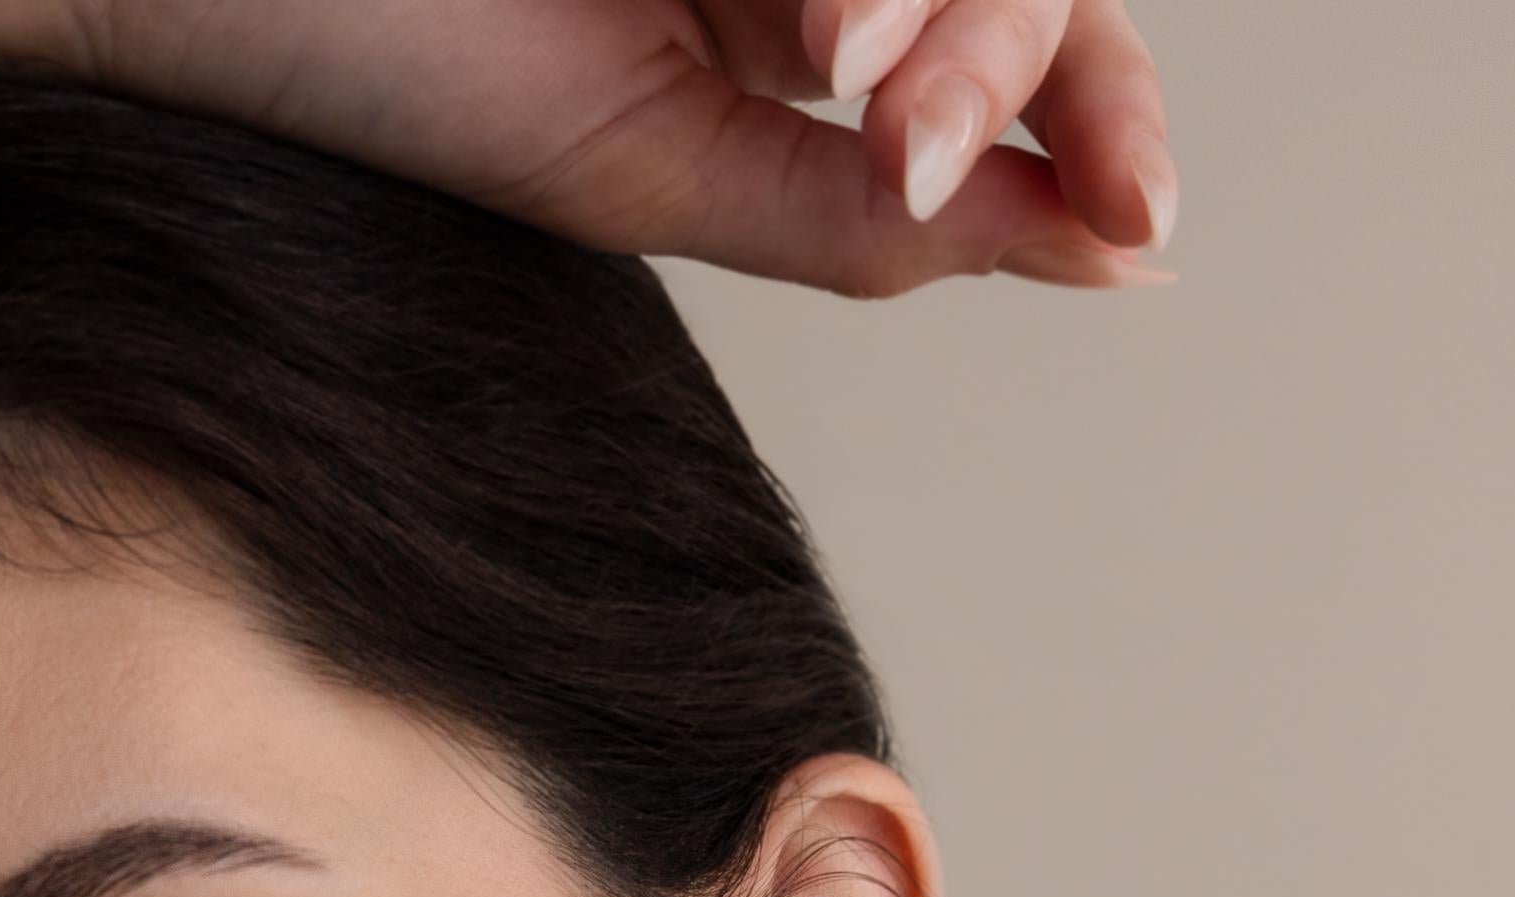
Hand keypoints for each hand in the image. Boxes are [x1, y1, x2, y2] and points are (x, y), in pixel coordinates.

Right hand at [0, 0, 1174, 296]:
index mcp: (776, 12)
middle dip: (1007, 43)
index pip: (1000, 38)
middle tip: (913, 131)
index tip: (1142, 223)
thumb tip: (1104, 255)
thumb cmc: (372, 74)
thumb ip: (873, 221)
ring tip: (851, 59)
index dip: (1097, 111)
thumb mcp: (646, 180)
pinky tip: (830, 21)